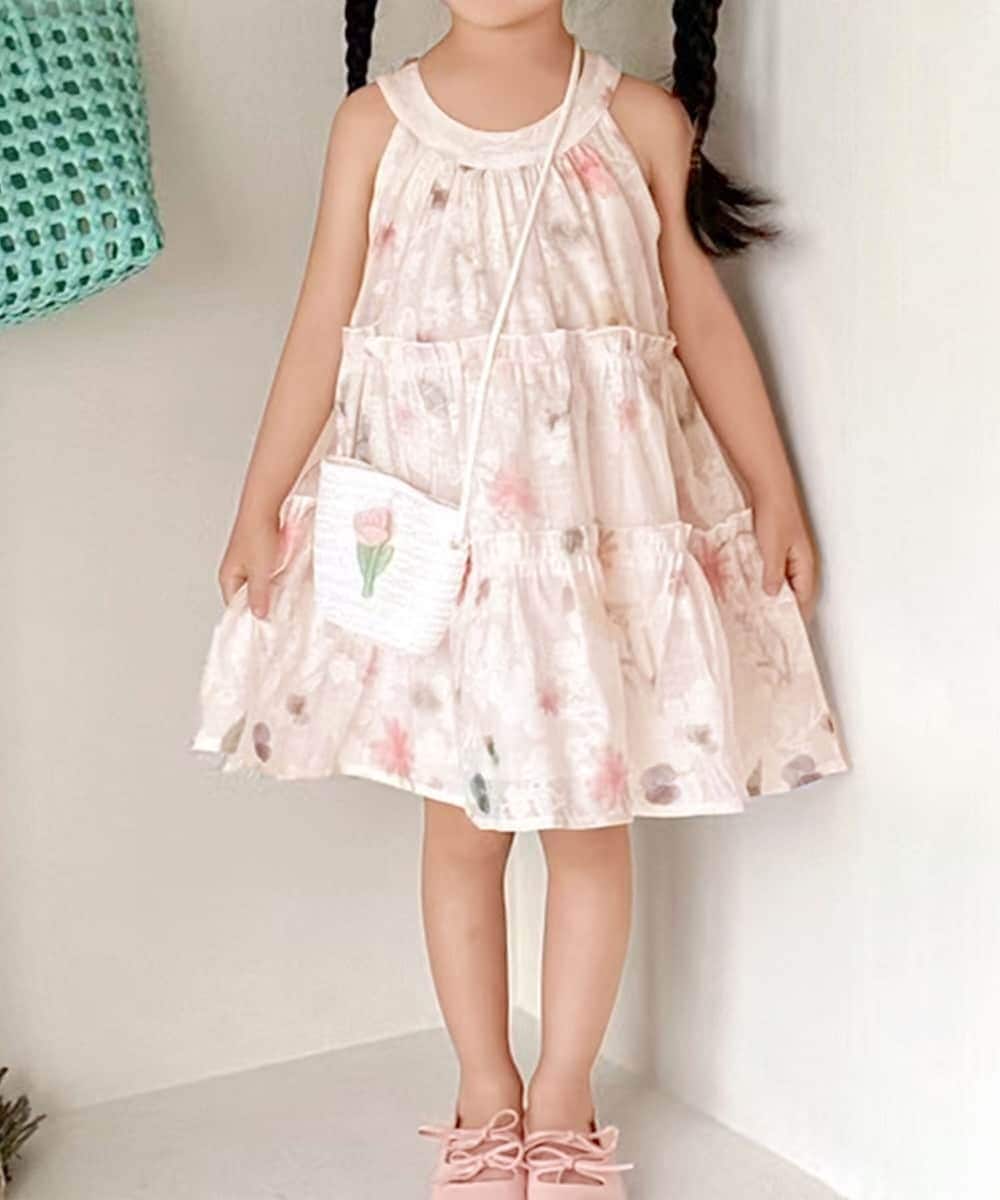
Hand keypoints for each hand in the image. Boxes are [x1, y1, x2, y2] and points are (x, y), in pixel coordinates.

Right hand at [217, 512, 281, 618]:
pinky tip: (288, 576)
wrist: (265, 506)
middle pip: (248, 596)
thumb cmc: (257, 533)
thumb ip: (259, 595)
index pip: (235, 606)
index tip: (265, 624)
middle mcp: (235, 570)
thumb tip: (258, 615)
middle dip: (264, 602)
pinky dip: (277, 576)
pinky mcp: (260, 553)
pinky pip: (268, 572)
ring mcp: (247, 561)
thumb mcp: (260, 571)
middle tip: (279, 611)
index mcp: (228, 577)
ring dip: (273, 588)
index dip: (250, 616)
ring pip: (260, 583)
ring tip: (285, 592)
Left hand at [751, 491, 819, 621]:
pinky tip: (755, 585)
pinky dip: (769, 580)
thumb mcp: (772, 549)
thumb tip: (773, 594)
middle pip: (796, 594)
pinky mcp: (780, 548)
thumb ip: (773, 574)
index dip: (796, 617)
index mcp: (805, 565)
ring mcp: (791, 555)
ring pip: (786, 583)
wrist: (770, 489)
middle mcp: (801, 562)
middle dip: (785, 609)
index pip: (804, 600)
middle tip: (769, 626)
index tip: (785, 632)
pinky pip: (777, 571)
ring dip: (775, 595)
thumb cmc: (776, 515)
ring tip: (760, 610)